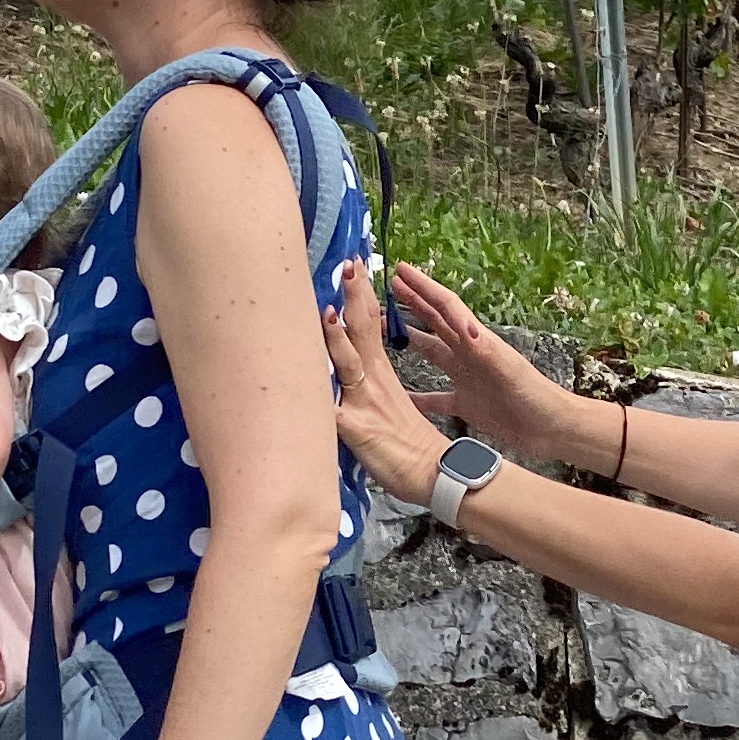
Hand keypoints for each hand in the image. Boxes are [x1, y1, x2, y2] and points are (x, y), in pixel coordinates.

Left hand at [323, 279, 448, 505]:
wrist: (433, 474)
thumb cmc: (408, 445)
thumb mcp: (387, 405)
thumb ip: (364, 386)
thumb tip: (337, 375)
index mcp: (380, 373)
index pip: (369, 324)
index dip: (360, 295)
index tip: (354, 266)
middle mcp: (372, 381)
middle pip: (362, 331)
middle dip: (353, 297)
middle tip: (347, 265)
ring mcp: (364, 403)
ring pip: (348, 364)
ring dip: (337, 339)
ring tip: (327, 313)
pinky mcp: (356, 429)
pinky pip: (330, 411)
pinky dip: (317, 396)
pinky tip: (305, 382)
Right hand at [379, 263, 575, 459]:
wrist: (551, 428)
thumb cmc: (534, 397)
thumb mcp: (507, 369)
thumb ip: (485, 348)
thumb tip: (462, 325)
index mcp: (477, 342)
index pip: (445, 307)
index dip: (422, 287)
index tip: (400, 270)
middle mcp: (469, 355)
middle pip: (435, 322)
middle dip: (412, 303)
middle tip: (387, 289)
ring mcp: (467, 378)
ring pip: (432, 353)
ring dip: (410, 341)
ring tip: (385, 333)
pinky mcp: (468, 403)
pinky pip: (434, 397)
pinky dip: (416, 395)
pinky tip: (399, 395)